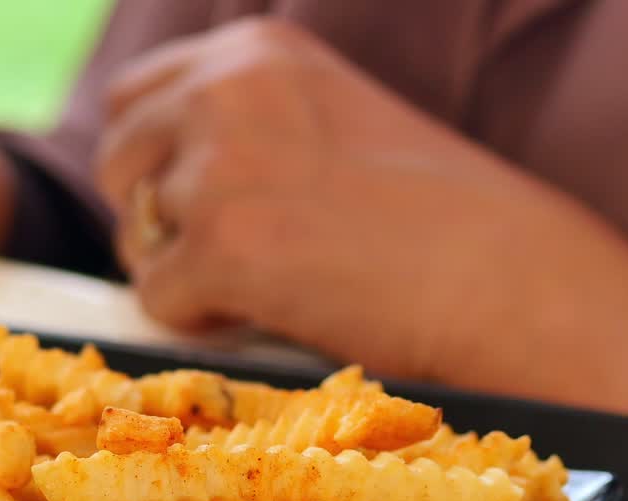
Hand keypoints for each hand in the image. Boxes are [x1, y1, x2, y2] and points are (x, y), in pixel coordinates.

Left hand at [96, 18, 548, 380]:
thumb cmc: (433, 214)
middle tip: (230, 257)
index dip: (153, 164)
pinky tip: (268, 313)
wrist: (510, 280)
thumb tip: (154, 187)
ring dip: (182, 271)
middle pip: (118, 164)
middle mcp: (226, 89)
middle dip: (155, 219)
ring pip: (135, 237)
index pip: (133, 99)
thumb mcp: (326, 121)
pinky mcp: (224, 244)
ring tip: (266, 284)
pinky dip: (198, 321)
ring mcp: (221, 165)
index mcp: (254, 51)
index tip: (205, 205)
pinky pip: (155, 298)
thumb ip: (243, 126)